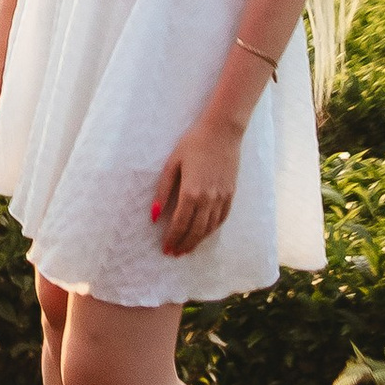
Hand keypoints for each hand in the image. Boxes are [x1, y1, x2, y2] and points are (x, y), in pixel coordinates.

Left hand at [150, 115, 241, 258]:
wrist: (222, 131)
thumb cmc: (193, 143)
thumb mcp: (173, 164)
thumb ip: (163, 191)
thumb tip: (154, 215)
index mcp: (191, 192)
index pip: (180, 224)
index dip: (172, 238)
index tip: (166, 249)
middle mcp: (208, 199)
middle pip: (195, 230)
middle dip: (184, 244)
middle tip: (175, 254)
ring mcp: (222, 198)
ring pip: (210, 228)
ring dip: (198, 241)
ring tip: (188, 248)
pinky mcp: (231, 193)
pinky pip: (222, 218)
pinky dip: (212, 230)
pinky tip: (205, 233)